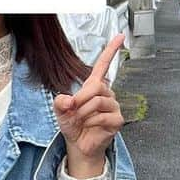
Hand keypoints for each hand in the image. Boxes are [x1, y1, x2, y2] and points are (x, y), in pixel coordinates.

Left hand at [53, 35, 124, 177]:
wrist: (78, 144)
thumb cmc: (72, 124)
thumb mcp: (60, 110)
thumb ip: (60, 102)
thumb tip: (67, 101)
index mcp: (94, 86)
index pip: (103, 65)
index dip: (111, 50)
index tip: (120, 36)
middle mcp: (107, 94)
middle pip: (96, 86)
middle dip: (81, 98)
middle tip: (73, 110)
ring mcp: (114, 106)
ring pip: (97, 102)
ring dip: (84, 113)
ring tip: (81, 120)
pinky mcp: (117, 120)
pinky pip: (103, 116)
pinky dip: (91, 122)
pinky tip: (91, 127)